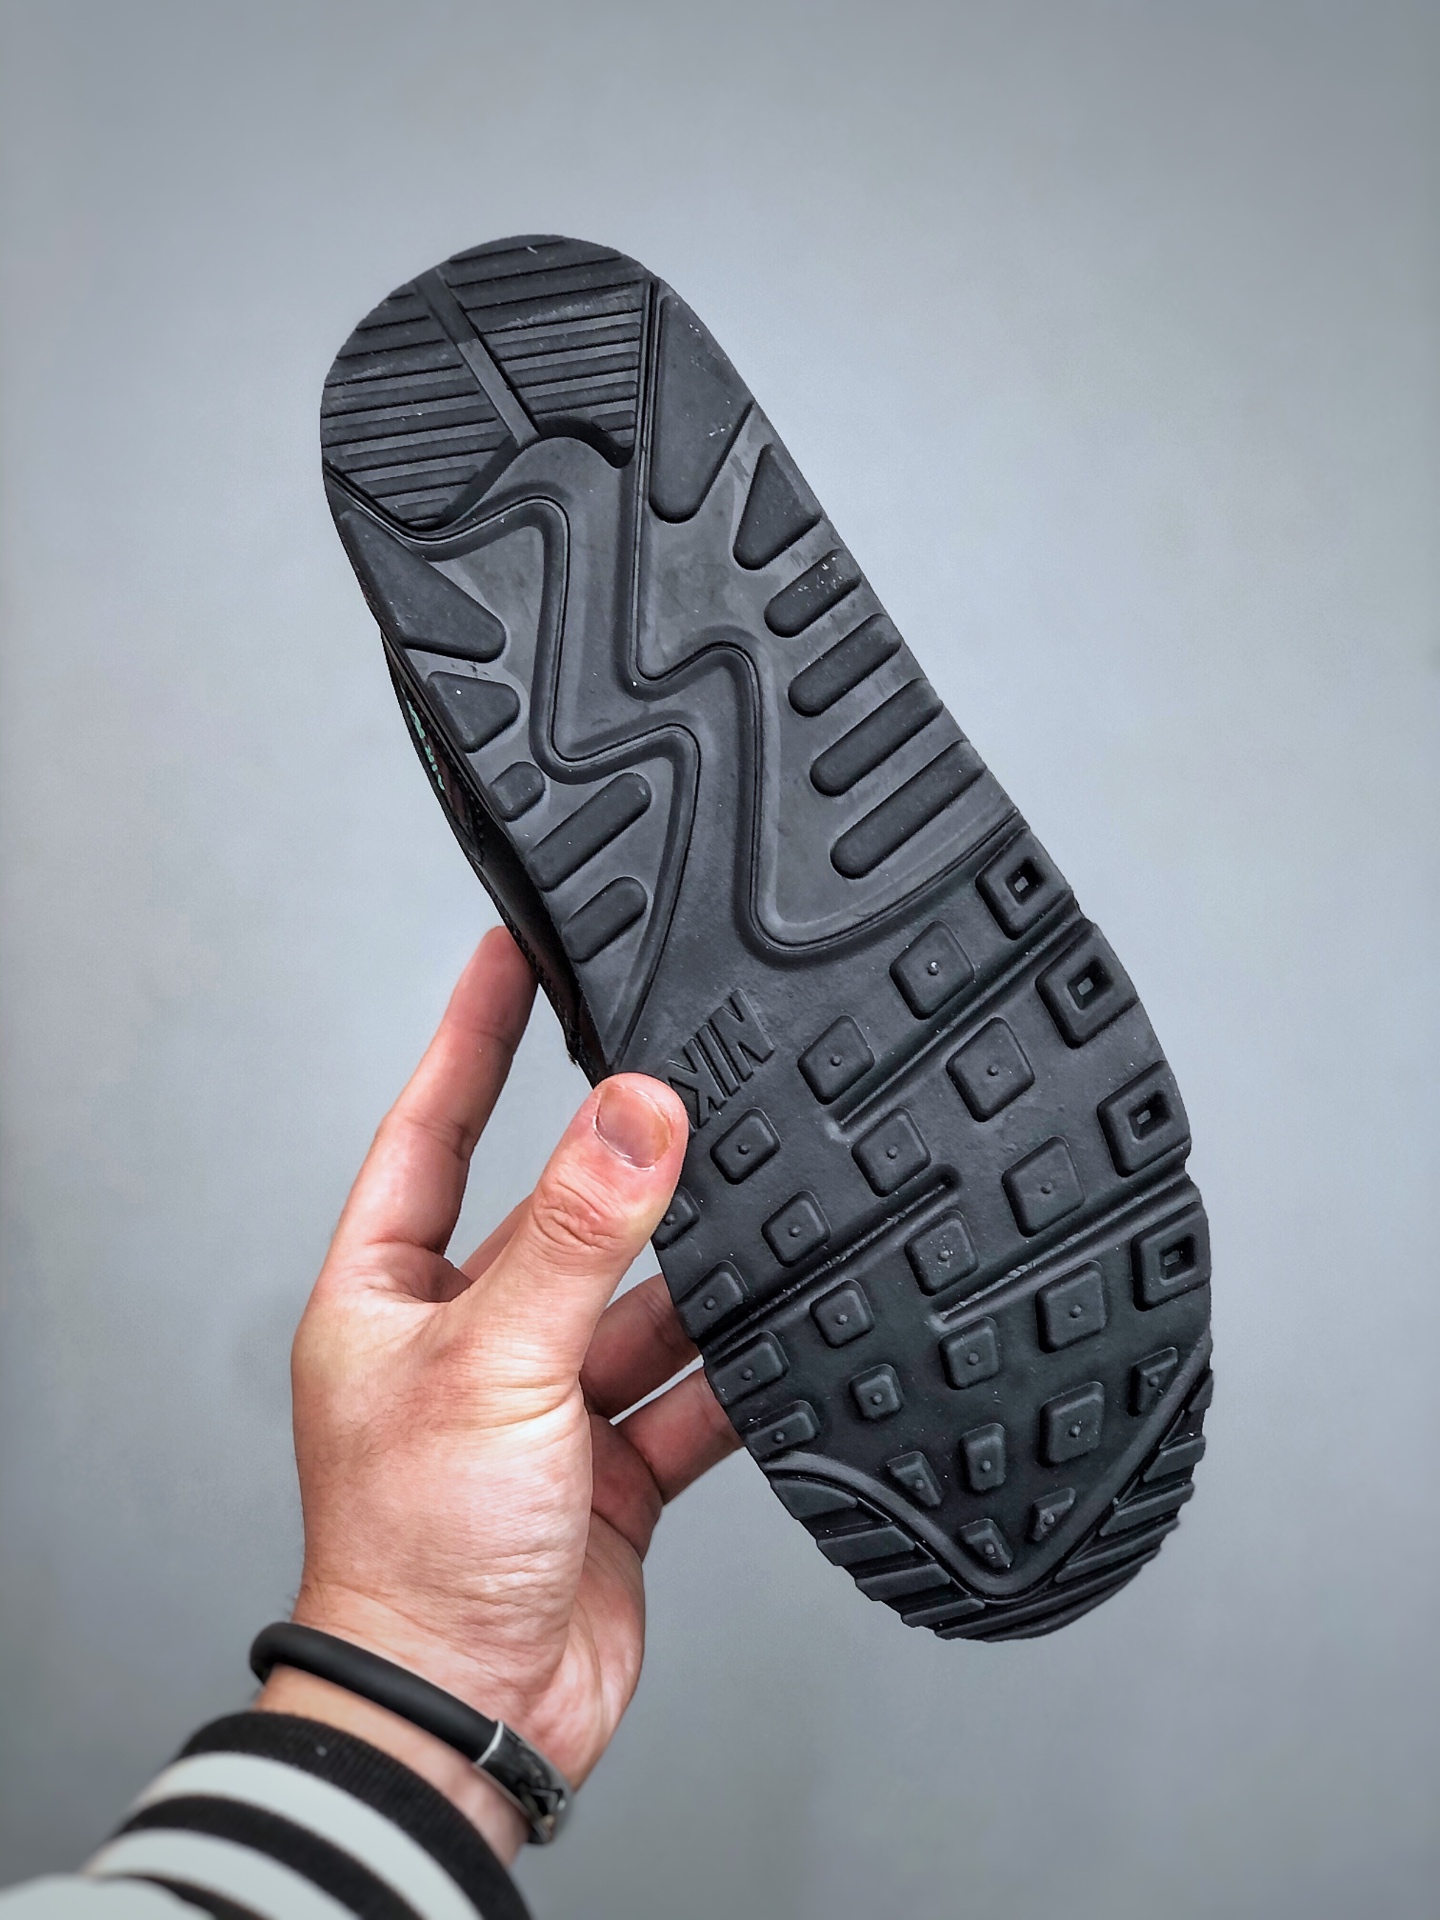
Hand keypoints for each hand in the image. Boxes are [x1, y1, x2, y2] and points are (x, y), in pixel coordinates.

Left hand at [256, 928, 737, 1860]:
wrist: (467, 1715)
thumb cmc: (415, 1553)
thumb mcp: (493, 1364)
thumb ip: (577, 1236)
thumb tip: (634, 1113)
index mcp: (390, 1293)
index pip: (432, 1124)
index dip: (473, 1031)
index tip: (515, 945)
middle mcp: (467, 1335)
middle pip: (558, 1213)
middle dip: (622, 1161)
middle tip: (685, 1073)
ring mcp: (544, 1399)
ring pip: (639, 1300)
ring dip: (695, 1271)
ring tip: (758, 1200)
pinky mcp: (611, 1462)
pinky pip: (688, 1388)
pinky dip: (736, 1366)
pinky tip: (784, 1326)